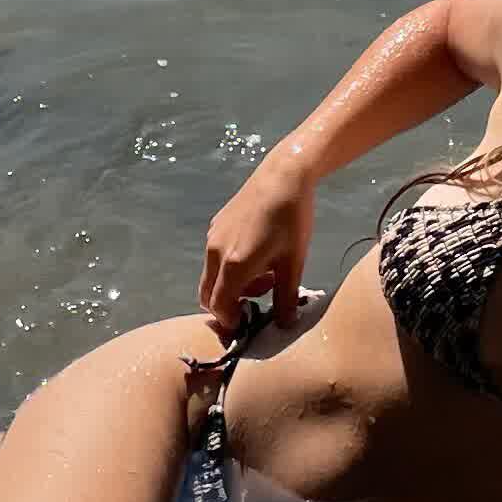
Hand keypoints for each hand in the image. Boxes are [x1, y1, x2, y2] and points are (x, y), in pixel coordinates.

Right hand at [201, 154, 314, 340]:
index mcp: (234, 265)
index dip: (231, 321)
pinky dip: (228, 267)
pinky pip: (214, 257)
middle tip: (257, 301)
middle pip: (207, 295)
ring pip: (211, 276)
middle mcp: (216, 253)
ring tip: (264, 274)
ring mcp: (212, 237)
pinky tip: (256, 254)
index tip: (249, 324)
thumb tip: (285, 326)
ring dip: (230, 286)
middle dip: (227, 306)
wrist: (283, 176)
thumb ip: (286, 297)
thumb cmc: (292, 220)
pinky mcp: (215, 225)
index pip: (219, 307)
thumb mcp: (294, 262)